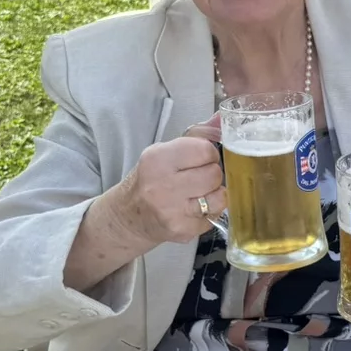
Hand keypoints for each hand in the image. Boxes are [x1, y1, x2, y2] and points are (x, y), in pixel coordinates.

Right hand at [107, 134, 223, 249]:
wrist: (129, 217)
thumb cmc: (150, 180)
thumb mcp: (165, 152)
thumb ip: (196, 136)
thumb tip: (221, 120)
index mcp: (157, 159)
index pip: (205, 150)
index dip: (208, 154)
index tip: (200, 159)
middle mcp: (162, 185)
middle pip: (214, 174)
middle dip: (212, 175)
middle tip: (199, 178)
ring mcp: (172, 210)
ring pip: (219, 198)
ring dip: (213, 195)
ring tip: (198, 195)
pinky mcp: (181, 230)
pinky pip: (213, 217)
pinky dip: (207, 214)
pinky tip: (191, 210)